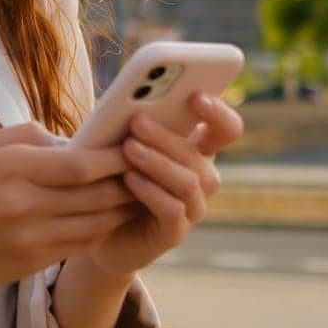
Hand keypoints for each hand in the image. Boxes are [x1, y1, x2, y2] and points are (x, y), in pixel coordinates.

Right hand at [0, 121, 140, 297]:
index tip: (133, 147)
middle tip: (149, 169)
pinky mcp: (33, 263)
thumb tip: (73, 138)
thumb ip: (29, 135)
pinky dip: (101, 230)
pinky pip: (81, 245)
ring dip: (122, 209)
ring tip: (138, 193)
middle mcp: (22, 205)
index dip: (115, 157)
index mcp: (10, 168)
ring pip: (96, 223)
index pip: (80, 164)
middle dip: (128, 182)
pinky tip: (111, 217)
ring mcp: (29, 239)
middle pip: (96, 195)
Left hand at [83, 91, 243, 276]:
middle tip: (137, 120)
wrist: (101, 229)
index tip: (196, 95)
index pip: (227, 128)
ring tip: (128, 148)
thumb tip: (131, 102)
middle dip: (166, 135)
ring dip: (156, 161)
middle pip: (198, 154)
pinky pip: (172, 210)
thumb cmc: (115, 175)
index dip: (218, 112)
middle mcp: (204, 177)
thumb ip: (138, 125)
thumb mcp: (127, 144)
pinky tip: (129, 179)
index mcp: (199, 149)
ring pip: (187, 181)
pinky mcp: (176, 232)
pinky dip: (150, 191)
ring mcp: (193, 207)